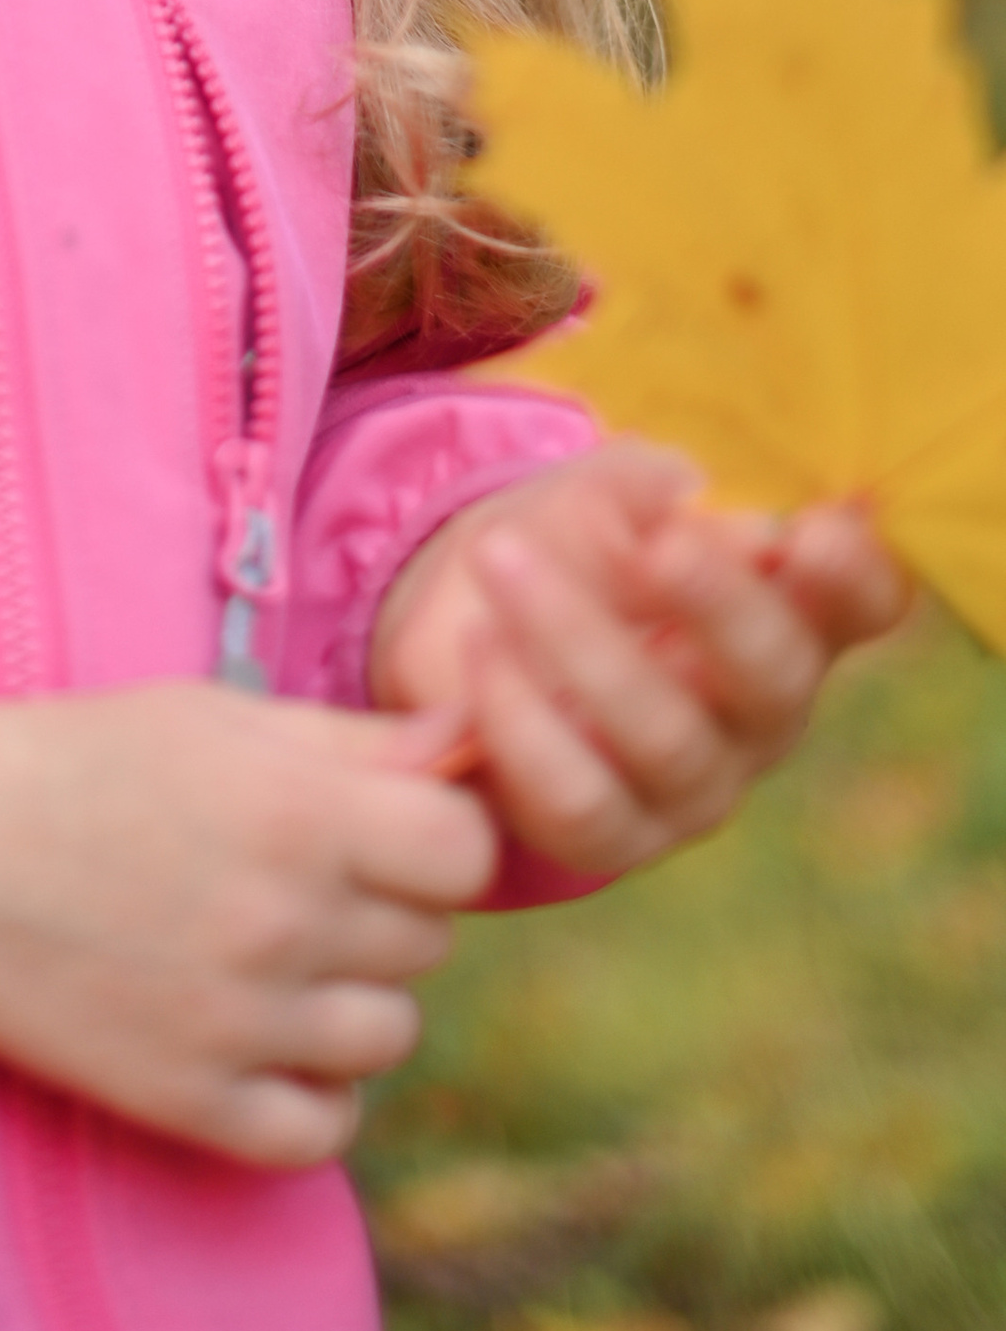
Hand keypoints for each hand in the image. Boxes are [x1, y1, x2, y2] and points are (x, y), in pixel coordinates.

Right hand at [0, 677, 495, 1168]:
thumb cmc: (75, 761)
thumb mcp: (214, 717)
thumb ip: (351, 739)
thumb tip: (466, 749)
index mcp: (295, 810)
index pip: (466, 852)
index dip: (435, 835)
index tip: (385, 827)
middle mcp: (281, 922)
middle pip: (427, 941)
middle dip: (380, 905)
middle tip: (296, 878)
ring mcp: (238, 1024)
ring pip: (388, 1036)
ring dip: (349, 998)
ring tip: (271, 956)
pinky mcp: (188, 1103)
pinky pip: (323, 1130)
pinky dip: (312, 1094)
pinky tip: (264, 1041)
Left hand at [369, 440, 909, 877]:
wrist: (468, 615)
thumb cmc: (573, 540)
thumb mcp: (609, 493)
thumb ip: (656, 501)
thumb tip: (729, 533)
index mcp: (789, 612)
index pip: (862, 602)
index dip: (853, 577)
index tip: (813, 534)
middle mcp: (760, 712)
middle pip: (774, 676)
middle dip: (719, 606)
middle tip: (661, 546)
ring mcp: (693, 786)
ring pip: (666, 739)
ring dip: (580, 641)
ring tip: (502, 554)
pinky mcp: (610, 836)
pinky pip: (577, 802)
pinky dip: (521, 722)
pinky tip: (478, 646)